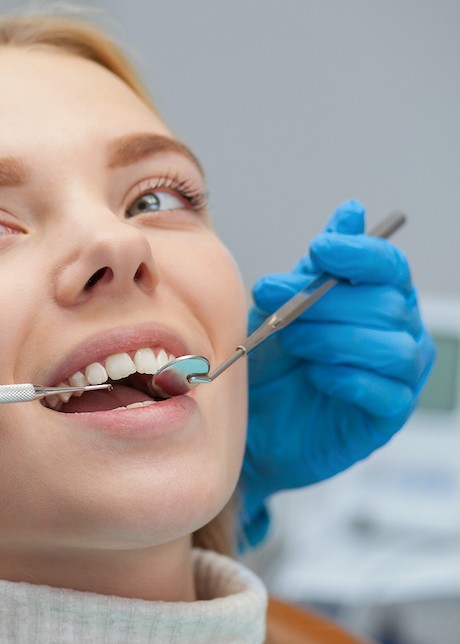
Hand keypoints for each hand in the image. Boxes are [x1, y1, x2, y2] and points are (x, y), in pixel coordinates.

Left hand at [240, 199, 435, 545]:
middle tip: (281, 312)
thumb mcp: (281, 305)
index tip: (319, 250)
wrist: (250, 424)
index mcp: (378, 297)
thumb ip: (314, 265)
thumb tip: (351, 211)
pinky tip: (316, 376)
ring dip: (333, 339)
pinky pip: (384, 391)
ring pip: (389, 346)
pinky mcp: (388, 415)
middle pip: (386, 304)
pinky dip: (346, 378)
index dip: (358, 253)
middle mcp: (400, 332)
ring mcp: (400, 376)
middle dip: (327, 303)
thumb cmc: (271, 361)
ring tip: (294, 343)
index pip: (389, 265)